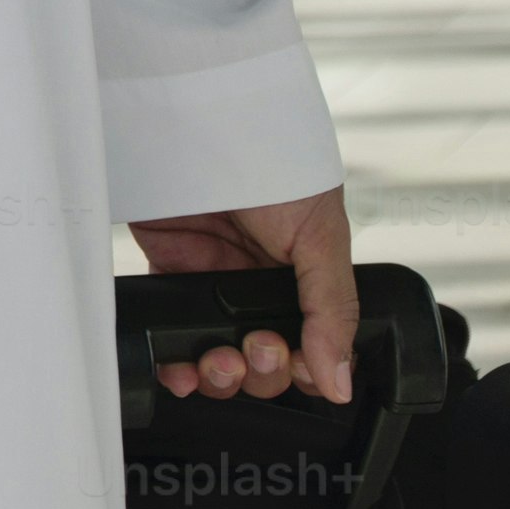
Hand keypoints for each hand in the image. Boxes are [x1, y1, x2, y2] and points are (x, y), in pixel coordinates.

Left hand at [125, 186, 356, 405]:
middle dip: (261, 372)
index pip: (309, 350)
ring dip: (220, 376)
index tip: (294, 363)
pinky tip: (179, 368)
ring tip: (219, 360)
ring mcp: (213, 284)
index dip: (300, 370)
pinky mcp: (169, 275)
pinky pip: (171, 333)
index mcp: (305, 281)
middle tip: (256, 347)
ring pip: (217, 358)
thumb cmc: (276, 166)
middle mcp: (259, 287)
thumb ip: (332, 311)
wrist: (208, 127)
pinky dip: (174, 362)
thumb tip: (340, 382)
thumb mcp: (321, 237)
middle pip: (263, 364)